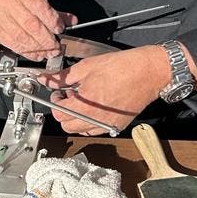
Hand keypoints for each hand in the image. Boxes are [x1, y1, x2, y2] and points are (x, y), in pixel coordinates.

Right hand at [0, 0, 76, 60]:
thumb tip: (70, 21)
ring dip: (38, 48)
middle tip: (56, 46)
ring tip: (49, 52)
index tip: (59, 29)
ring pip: (22, 36)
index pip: (38, 6)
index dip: (51, 20)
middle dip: (46, 38)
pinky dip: (27, 52)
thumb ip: (50, 10)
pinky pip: (13, 44)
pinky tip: (36, 54)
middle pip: (31, 24)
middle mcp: (7, 2)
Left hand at [36, 46, 171, 135]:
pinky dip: (90, 122)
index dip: (55, 101)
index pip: (58, 113)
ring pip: (80, 130)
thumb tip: (47, 79)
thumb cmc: (123, 67)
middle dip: (64, 111)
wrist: (149, 72)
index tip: (58, 93)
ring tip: (84, 100)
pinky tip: (95, 106)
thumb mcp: (87, 67)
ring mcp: (107, 125)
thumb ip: (63, 76)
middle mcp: (95, 120)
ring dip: (76, 118)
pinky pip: (96, 130)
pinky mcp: (117, 126)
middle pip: (66, 126)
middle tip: (69, 96)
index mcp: (85, 105)